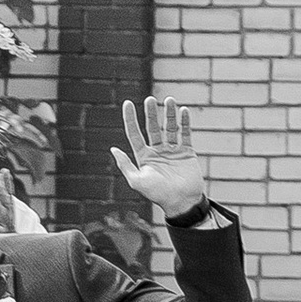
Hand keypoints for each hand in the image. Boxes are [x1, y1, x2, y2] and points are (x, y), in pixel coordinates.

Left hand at [109, 94, 207, 220]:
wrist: (181, 202)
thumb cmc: (158, 194)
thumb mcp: (137, 181)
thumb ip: (125, 165)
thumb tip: (113, 148)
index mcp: (144, 157)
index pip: (134, 134)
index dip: (130, 119)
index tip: (127, 103)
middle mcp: (157, 152)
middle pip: (153, 128)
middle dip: (151, 113)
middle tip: (150, 99)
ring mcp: (173, 151)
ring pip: (170, 128)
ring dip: (170, 114)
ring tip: (170, 99)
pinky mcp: (187, 153)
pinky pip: (185, 134)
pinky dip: (185, 122)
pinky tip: (183, 110)